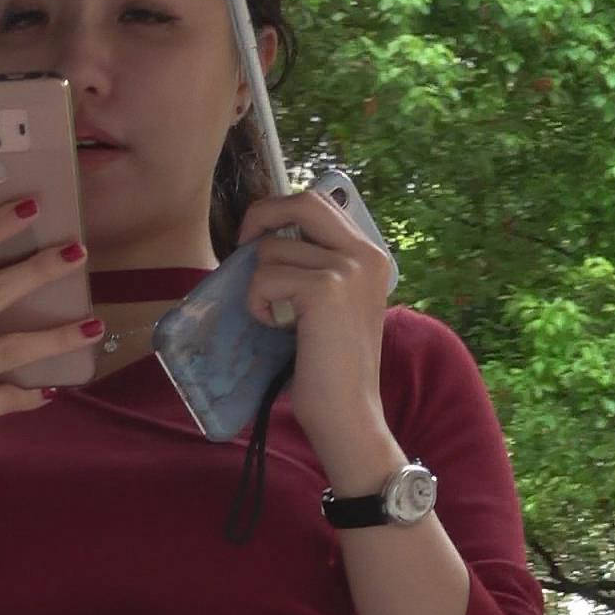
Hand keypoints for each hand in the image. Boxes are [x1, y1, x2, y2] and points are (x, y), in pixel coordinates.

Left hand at [237, 183, 393, 480]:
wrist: (348, 414)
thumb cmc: (330, 367)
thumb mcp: (332, 305)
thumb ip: (315, 265)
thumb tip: (265, 237)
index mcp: (371, 254)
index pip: (318, 202)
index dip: (280, 212)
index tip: (261, 239)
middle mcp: (366, 253)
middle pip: (301, 200)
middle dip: (261, 217)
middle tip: (243, 248)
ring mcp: (348, 268)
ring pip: (272, 248)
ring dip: (259, 284)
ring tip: (277, 318)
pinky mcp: (325, 289)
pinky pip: (265, 278)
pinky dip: (259, 304)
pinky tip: (277, 328)